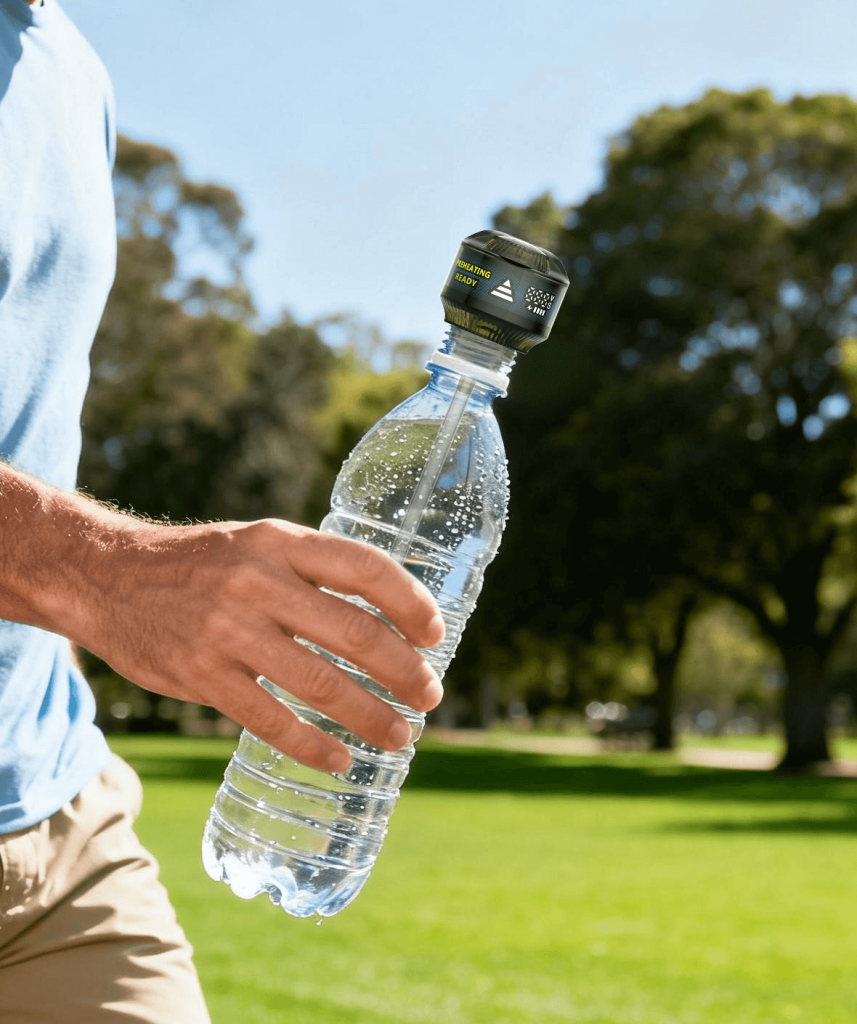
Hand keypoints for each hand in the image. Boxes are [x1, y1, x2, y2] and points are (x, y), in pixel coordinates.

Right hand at [62, 518, 445, 771]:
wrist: (108, 578)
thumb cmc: (202, 564)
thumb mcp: (259, 543)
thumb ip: (313, 570)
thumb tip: (388, 614)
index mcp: (281, 542)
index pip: (365, 569)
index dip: (410, 603)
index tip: (436, 635)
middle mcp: (259, 582)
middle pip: (353, 633)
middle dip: (403, 672)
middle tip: (429, 696)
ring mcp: (228, 632)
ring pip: (320, 684)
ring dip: (370, 716)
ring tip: (400, 736)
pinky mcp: (202, 676)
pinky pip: (270, 720)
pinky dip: (312, 746)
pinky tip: (339, 760)